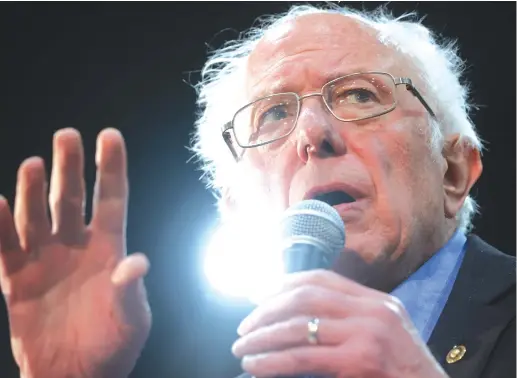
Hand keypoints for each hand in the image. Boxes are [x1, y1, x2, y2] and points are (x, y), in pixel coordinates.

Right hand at [0, 128, 150, 377]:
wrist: (75, 377)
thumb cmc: (112, 347)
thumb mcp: (132, 320)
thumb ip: (130, 290)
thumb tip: (137, 262)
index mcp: (109, 250)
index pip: (111, 200)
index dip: (111, 168)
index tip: (110, 135)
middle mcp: (77, 249)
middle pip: (71, 199)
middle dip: (69, 168)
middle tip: (66, 135)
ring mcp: (46, 262)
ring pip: (38, 217)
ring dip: (33, 191)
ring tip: (33, 163)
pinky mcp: (19, 282)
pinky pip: (5, 250)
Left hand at [232, 270, 447, 377]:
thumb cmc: (403, 370)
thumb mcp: (382, 332)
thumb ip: (349, 317)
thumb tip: (299, 315)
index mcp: (376, 300)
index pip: (320, 278)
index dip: (284, 284)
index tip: (260, 296)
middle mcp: (372, 311)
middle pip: (305, 297)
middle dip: (267, 310)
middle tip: (245, 326)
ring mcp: (367, 335)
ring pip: (299, 326)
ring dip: (263, 336)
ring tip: (242, 347)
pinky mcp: (359, 362)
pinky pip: (302, 357)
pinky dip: (272, 360)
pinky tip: (256, 365)